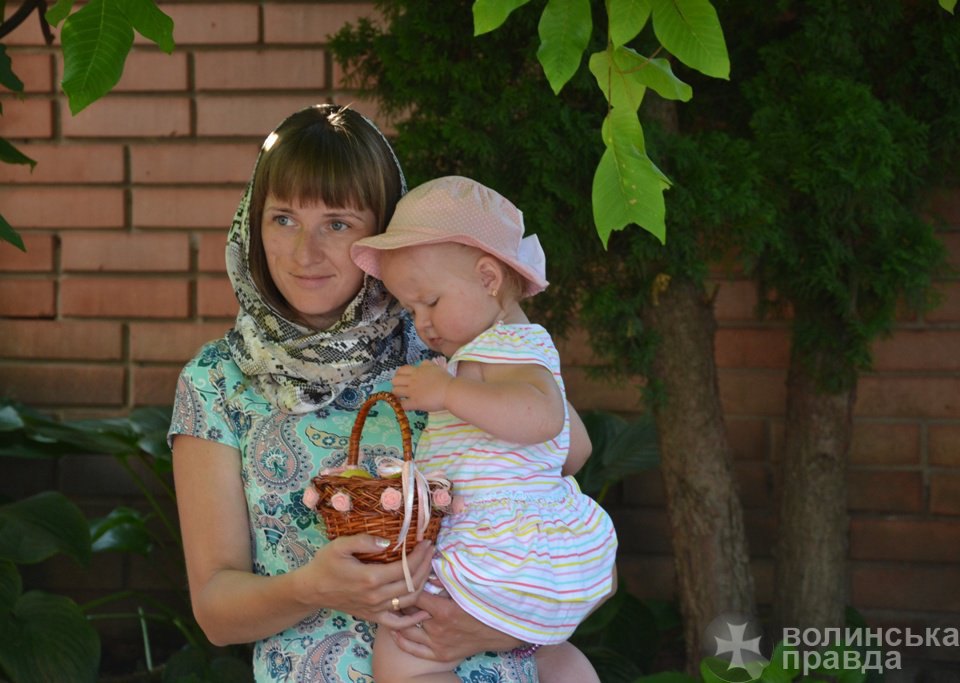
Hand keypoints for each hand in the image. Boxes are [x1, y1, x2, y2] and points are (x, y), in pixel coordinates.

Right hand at [298, 535, 432, 629]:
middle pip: (411, 583)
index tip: (427, 543)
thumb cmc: (325, 564)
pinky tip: (424, 612)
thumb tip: (388, 541)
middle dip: (426, 566)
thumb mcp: (340, 546)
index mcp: (370, 578)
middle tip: (432, 551)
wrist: (312, 589)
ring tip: (429, 567)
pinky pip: (397, 623)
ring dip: (424, 584)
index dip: (420, 555)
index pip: (405, 568)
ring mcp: (375, 609)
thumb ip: (363, 541)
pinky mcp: (373, 616)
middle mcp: (376, 596)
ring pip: (409, 600)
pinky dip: (413, 620)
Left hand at [391, 363, 451, 411]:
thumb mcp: (435, 367)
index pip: (401, 370)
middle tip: (402, 389)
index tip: (403, 380)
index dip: (399, 375)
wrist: (451, 391)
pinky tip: (406, 406)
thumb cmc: (446, 379)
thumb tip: (422, 363)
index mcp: (417, 371)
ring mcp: (412, 391)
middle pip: (394, 380)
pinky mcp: (415, 402)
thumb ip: (427, 365)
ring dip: (397, 395)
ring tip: (402, 398)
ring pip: (395, 392)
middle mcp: (412, 380)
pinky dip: (402, 406)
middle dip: (396, 385)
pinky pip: (402, 405)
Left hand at [391, 591, 523, 660]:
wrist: (499, 630)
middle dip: (398, 603)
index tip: (399, 580)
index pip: (414, 597)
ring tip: (390, 610)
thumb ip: (445, 579)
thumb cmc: (482, 604)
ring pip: (407, 632)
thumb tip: (427, 565)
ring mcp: (438, 644)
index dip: (405, 588)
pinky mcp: (440, 655)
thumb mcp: (466, 588)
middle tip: (389, 593)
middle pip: (408, 614)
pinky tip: (395, 632)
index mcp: (444, 611)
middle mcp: (438, 630)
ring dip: (397, 620)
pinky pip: (414, 650)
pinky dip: (402, 641)